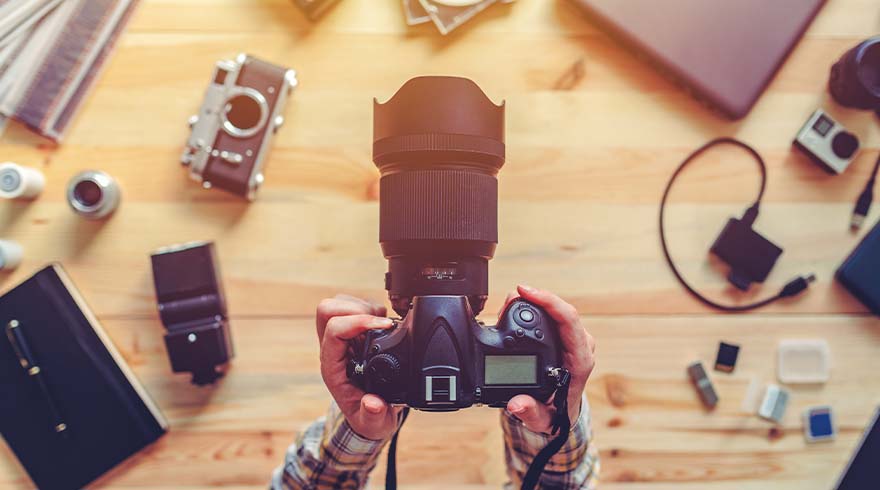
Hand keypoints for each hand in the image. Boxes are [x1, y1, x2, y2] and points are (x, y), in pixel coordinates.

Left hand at [316, 294, 401, 440]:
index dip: (358, 322)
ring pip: (339, 304)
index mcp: (333, 367)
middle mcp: (333, 349)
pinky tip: (384, 324)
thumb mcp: (375, 424)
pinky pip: (354, 306)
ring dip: (363, 307)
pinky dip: (371, 309)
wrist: (370, 415)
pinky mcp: (353, 333)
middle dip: (356, 308)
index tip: (384, 326)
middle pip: (328, 311)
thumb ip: (373, 416)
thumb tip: (372, 403)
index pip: (334, 331)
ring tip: (383, 323)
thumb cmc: (369, 417)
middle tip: (380, 321)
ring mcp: (341, 339)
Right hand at [501, 285, 595, 433]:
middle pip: (560, 309)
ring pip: (555, 309)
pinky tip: (517, 307)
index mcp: (580, 360)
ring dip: (532, 302)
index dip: (548, 301)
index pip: (569, 320)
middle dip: (533, 299)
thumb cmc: (555, 412)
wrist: (562, 412)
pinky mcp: (564, 336)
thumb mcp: (542, 419)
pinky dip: (533, 307)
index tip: (525, 292)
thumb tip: (516, 404)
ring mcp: (573, 338)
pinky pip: (551, 314)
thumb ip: (530, 412)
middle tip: (506, 302)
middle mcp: (579, 345)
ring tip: (507, 308)